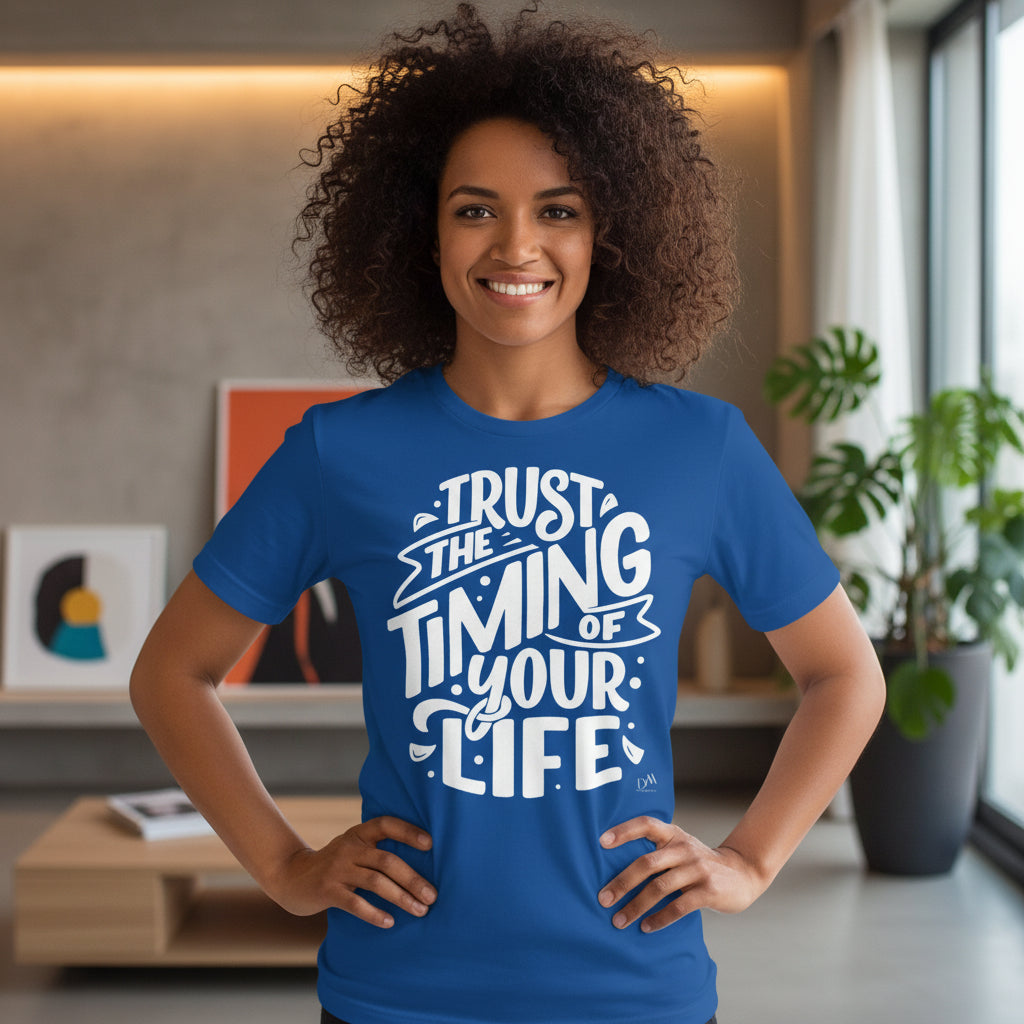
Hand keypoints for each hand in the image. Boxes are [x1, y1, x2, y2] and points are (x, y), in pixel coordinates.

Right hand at [268, 815, 435, 927]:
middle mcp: (349, 848)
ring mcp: (337, 869)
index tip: (430, 843)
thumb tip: (419, 867)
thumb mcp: (352, 850)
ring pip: (376, 882)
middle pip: (387, 860)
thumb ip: (375, 852)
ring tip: (420, 911)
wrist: (290, 877)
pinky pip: (355, 904)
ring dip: (401, 898)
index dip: (408, 831)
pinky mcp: (327, 891)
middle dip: (413, 879)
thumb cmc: (334, 865)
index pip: (386, 824)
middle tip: (432, 896)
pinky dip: (374, 914)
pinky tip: (390, 922)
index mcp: (358, 834)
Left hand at [597, 816, 766, 932]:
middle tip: (603, 899)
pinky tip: (646, 927)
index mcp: (673, 835)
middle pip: (647, 863)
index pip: (646, 824)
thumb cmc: (699, 863)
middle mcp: (684, 848)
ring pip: (659, 888)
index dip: (623, 831)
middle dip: (622, 882)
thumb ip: (657, 853)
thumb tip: (613, 871)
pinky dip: (659, 919)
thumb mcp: (680, 848)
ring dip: (636, 906)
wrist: (743, 873)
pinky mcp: (708, 891)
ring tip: (619, 921)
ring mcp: (697, 869)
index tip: (601, 842)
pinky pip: (679, 907)